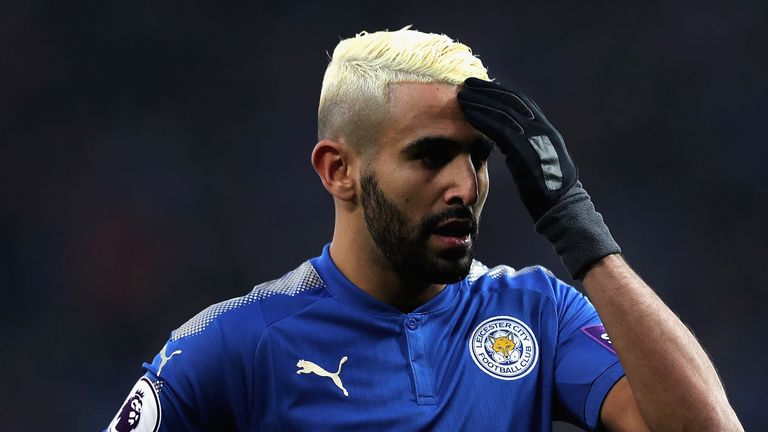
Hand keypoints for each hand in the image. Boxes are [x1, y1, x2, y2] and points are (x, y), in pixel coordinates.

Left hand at [457, 77, 576, 220]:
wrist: (562, 207)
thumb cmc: (548, 191)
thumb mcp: (539, 162)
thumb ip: (527, 147)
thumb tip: (512, 142)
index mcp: (546, 130)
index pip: (521, 102)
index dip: (500, 92)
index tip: (482, 87)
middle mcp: (542, 129)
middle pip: (511, 101)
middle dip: (488, 91)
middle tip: (467, 84)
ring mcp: (536, 138)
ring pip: (504, 111)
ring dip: (481, 102)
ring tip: (462, 96)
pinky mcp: (525, 150)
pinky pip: (501, 129)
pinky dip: (483, 119)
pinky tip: (468, 114)